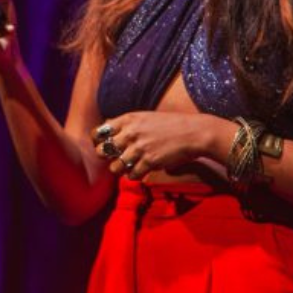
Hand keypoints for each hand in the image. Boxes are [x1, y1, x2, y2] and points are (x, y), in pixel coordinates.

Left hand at [89, 111, 221, 179]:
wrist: (194, 132)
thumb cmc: (171, 124)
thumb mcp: (146, 117)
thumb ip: (127, 123)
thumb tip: (107, 127)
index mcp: (129, 119)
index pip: (99, 132)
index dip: (98, 142)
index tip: (104, 146)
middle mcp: (131, 132)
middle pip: (102, 152)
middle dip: (108, 158)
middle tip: (117, 158)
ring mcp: (140, 147)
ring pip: (114, 167)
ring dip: (120, 169)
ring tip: (129, 166)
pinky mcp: (149, 161)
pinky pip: (131, 175)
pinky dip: (134, 175)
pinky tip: (142, 170)